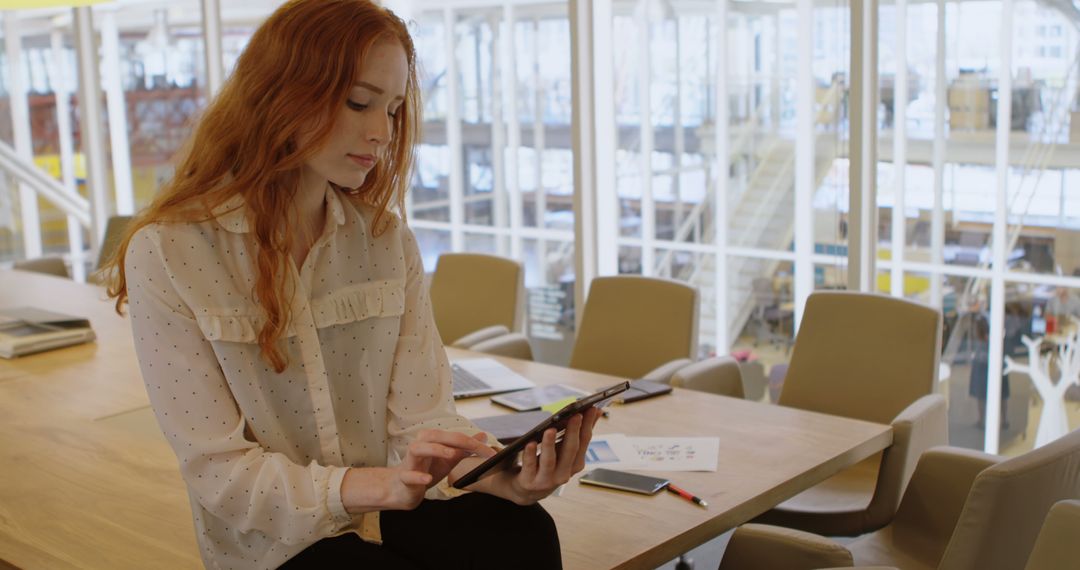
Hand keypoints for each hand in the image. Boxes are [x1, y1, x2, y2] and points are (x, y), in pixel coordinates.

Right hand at [342, 430, 494, 512]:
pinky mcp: (404, 477)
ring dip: (435, 450)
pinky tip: (428, 479)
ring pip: (418, 449)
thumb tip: (483, 437)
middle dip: (458, 441)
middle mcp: (419, 445)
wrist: (404, 488)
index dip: (474, 444)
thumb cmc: (426, 469)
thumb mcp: (449, 459)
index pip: (455, 437)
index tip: (491, 453)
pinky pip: (408, 475)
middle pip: (436, 436)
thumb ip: (464, 448)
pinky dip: (418, 476)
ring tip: (452, 454)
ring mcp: (410, 461)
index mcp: (432, 439)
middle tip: (477, 449)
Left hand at [486, 406, 601, 504]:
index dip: (588, 425)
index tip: (591, 409)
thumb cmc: (545, 464)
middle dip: (573, 431)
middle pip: (570, 450)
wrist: (525, 490)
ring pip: (550, 461)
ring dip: (550, 444)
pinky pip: (530, 466)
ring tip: (550, 429)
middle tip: (575, 415)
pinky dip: (530, 455)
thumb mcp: (562, 450)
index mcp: (575, 464)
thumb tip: (595, 411)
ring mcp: (546, 480)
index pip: (584, 441)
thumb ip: (576, 432)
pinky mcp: (529, 482)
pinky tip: (529, 443)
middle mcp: (564, 473)